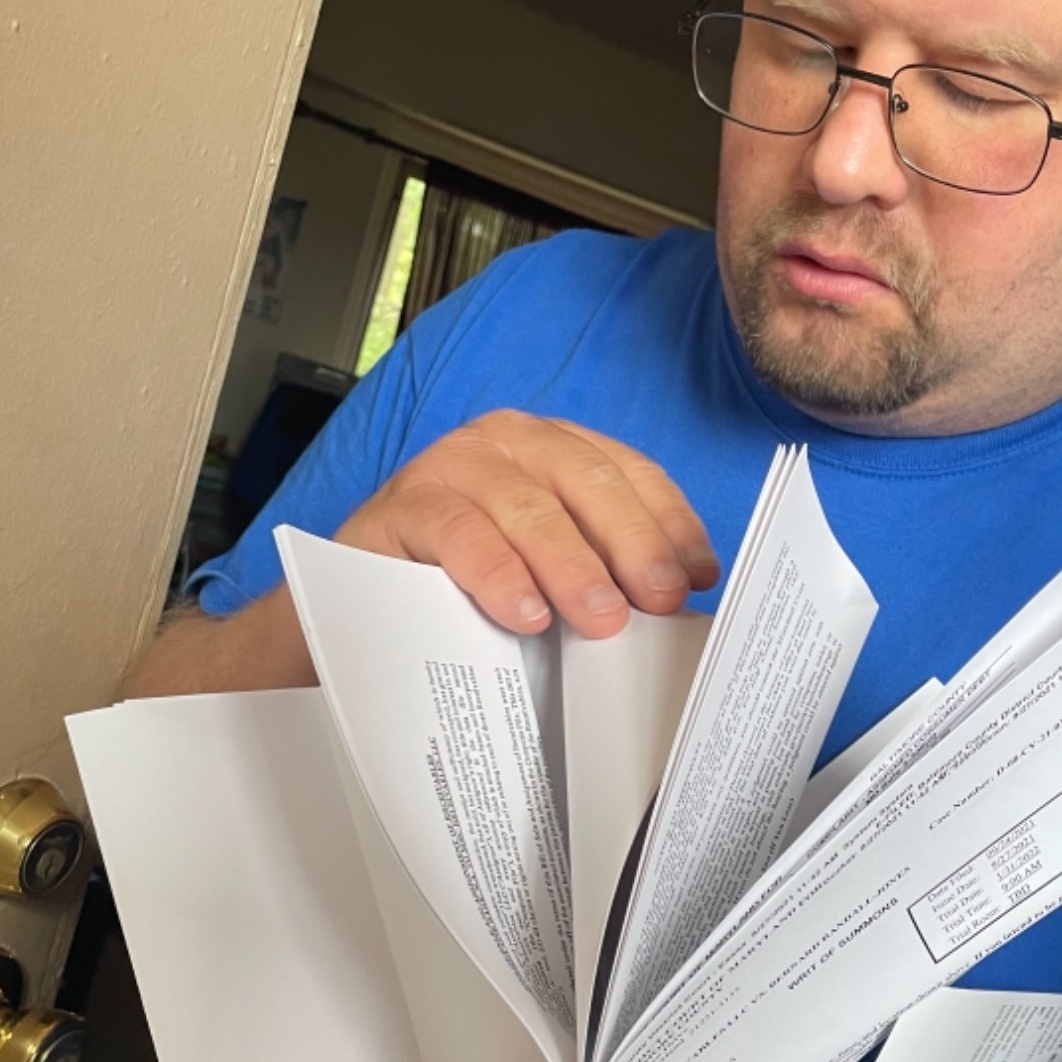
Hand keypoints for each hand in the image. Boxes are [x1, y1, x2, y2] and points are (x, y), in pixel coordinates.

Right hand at [336, 411, 719, 638]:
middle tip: (659, 600)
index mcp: (554, 450)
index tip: (697, 577)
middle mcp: (506, 443)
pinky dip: (496, 573)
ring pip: (526, 506)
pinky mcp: (402, 506)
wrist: (364, 606)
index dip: (669, 524)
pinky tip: (524, 612)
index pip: (628, 473)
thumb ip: (605, 572)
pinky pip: (458, 532)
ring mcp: (451, 466)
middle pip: (586, 481)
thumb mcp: (549, 572)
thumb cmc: (469, 588)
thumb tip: (678, 604)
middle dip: (632, 544)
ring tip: (601, 618)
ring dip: (570, 565)